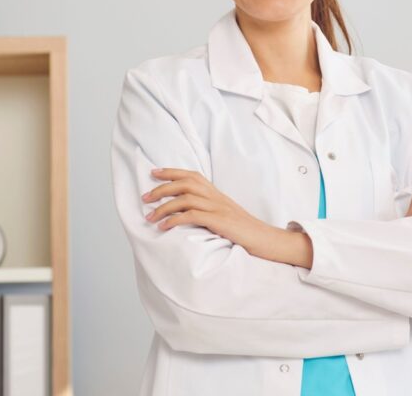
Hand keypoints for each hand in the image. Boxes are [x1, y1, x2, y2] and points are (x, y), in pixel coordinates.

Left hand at [141, 167, 274, 251]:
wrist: (267, 240)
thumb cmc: (245, 232)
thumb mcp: (226, 216)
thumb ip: (209, 210)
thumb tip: (188, 213)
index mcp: (217, 194)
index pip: (192, 175)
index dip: (172, 172)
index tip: (154, 173)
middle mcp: (217, 197)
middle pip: (185, 183)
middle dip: (161, 188)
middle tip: (145, 198)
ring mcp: (219, 208)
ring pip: (185, 198)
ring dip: (164, 206)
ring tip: (150, 217)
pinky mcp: (220, 221)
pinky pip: (192, 216)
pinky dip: (174, 220)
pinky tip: (164, 227)